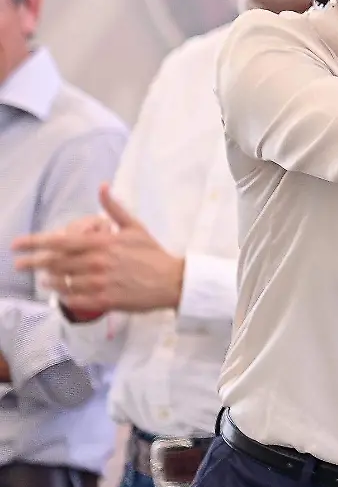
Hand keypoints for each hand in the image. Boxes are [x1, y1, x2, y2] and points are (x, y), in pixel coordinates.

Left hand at [12, 185, 184, 315]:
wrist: (172, 281)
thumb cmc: (152, 253)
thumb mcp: (135, 227)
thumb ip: (114, 208)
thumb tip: (102, 186)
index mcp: (103, 243)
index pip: (60, 241)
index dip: (34, 242)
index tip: (17, 244)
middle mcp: (97, 262)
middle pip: (55, 263)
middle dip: (33, 263)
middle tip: (19, 265)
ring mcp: (99, 283)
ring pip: (62, 282)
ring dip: (49, 281)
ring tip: (45, 279)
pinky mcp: (104, 300)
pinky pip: (74, 300)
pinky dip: (64, 297)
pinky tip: (62, 294)